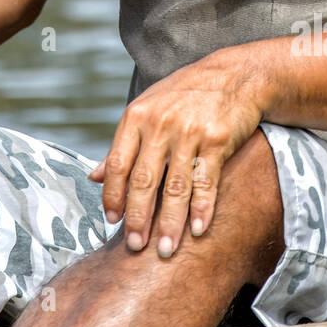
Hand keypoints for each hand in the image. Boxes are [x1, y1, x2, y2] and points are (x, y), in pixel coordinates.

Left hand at [88, 53, 263, 257]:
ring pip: (175, 187)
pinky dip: (202, 209)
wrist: (234, 76)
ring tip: (166, 250)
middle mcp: (160, 124)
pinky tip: (198, 230)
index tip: (112, 222)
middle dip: (138, 218)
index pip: (118, 165)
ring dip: (170, 223)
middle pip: (144, 180)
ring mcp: (190, 132)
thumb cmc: (184, 96)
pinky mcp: (217, 140)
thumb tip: (92, 178)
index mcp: (136, 117)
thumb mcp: (146, 110)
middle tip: (135, 246)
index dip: (113, 196)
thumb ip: (121, 146)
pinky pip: (206, 182)